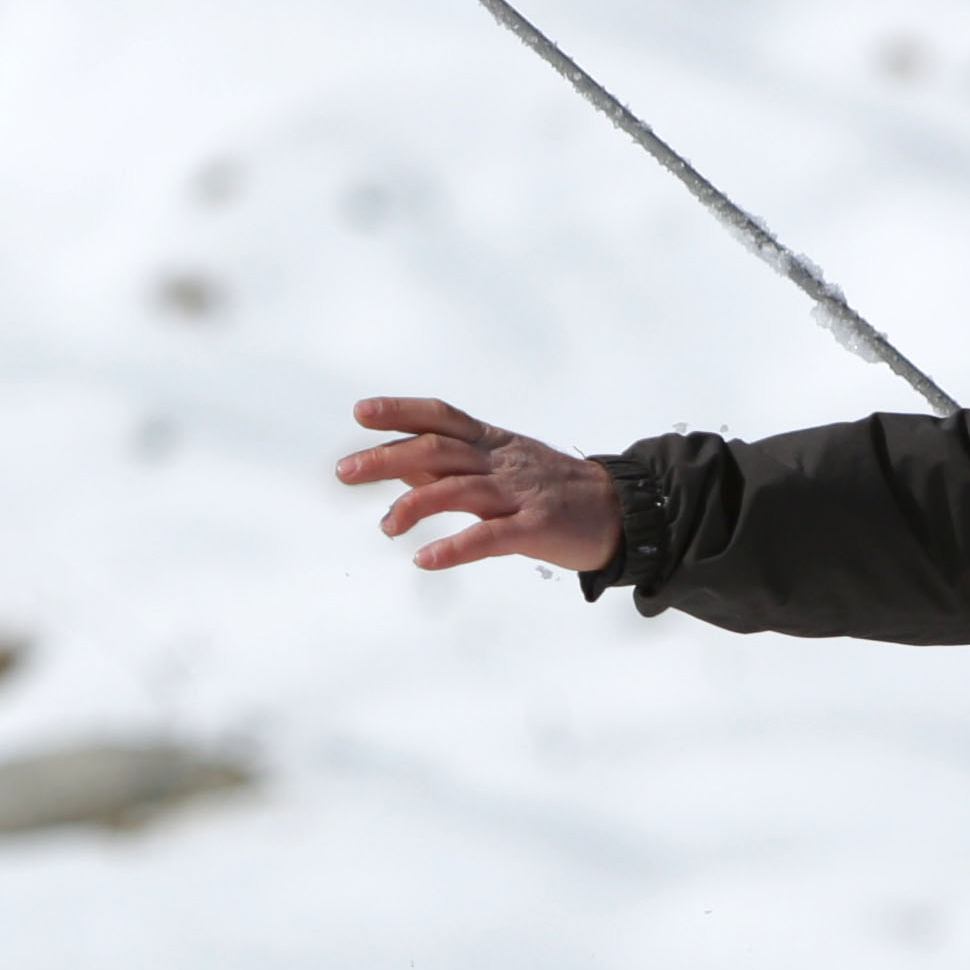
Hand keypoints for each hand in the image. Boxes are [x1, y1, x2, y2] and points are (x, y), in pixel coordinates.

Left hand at [338, 397, 622, 572]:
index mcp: (495, 443)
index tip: (361, 414)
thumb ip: (457, 464)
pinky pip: (489, 537)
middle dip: (386, 459)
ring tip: (385, 527)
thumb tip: (401, 463)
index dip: (400, 411)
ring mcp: (520, 494)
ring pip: (457, 489)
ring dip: (412, 506)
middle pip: (436, 450)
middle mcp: (502, 462)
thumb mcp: (507, 465)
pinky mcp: (536, 529)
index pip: (441, 417)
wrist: (623, 513)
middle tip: (346, 474)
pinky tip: (425, 559)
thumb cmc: (559, 492)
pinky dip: (454, 548)